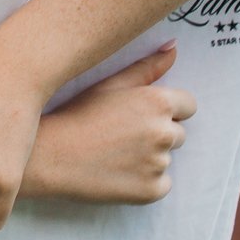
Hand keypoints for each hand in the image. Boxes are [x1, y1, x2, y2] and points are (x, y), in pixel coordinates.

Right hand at [24, 43, 194, 206]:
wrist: (50, 156)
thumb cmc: (76, 114)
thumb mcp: (109, 84)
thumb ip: (147, 67)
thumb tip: (173, 48)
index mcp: (157, 102)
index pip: (188, 106)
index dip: (166, 110)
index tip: (141, 115)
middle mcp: (164, 132)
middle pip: (178, 133)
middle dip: (156, 134)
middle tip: (120, 134)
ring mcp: (159, 164)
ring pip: (166, 159)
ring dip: (149, 158)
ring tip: (114, 153)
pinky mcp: (153, 191)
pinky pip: (161, 184)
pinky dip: (144, 181)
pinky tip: (117, 172)